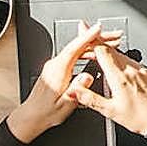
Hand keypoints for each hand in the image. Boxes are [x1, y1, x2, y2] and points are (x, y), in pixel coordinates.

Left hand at [7, 21, 121, 142]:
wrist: (31, 117)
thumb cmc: (45, 113)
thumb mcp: (64, 106)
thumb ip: (76, 90)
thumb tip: (87, 77)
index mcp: (57, 71)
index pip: (73, 48)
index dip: (87, 37)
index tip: (99, 28)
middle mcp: (55, 65)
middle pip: (78, 45)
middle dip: (98, 38)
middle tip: (115, 36)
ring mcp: (56, 65)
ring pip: (78, 49)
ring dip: (94, 44)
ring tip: (111, 43)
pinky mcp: (58, 68)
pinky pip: (75, 54)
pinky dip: (87, 51)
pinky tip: (96, 53)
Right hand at [67, 46, 146, 135]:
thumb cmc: (139, 119)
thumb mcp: (110, 111)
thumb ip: (89, 98)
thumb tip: (74, 91)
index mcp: (120, 77)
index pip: (102, 51)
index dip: (91, 39)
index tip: (83, 28)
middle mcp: (132, 70)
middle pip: (111, 50)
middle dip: (97, 42)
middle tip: (87, 37)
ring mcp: (141, 70)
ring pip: (121, 54)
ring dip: (109, 51)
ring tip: (98, 53)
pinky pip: (131, 61)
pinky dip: (120, 59)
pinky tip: (117, 66)